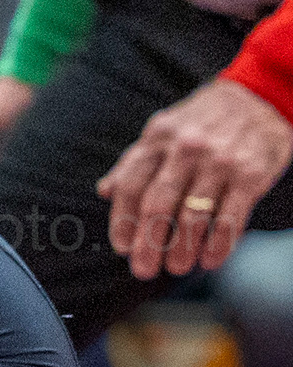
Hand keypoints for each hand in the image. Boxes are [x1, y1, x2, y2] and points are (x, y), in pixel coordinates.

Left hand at [98, 77, 292, 278]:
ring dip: (181, 250)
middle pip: (157, 206)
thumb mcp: (164, 128)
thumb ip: (134, 160)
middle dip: (147, 245)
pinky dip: (218, 245)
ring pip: (193, 217)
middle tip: (143, 270)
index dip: (122, 222)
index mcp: (158, 138)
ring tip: (177, 268)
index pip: (130, 187)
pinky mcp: (250, 174)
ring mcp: (219, 162)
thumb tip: (104, 191)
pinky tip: (210, 261)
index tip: (122, 248)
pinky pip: (230, 219)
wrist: (262, 95)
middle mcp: (186, 149)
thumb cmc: (204, 120)